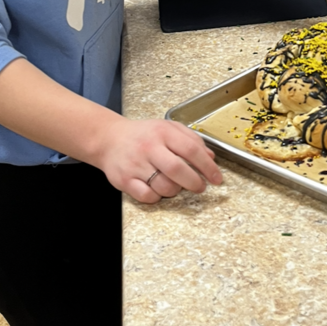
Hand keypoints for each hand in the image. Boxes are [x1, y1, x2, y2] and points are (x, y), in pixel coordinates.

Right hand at [94, 116, 221, 204]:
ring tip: (175, 185)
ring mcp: (136, 165)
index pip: (191, 150)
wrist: (109, 139)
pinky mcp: (124, 180)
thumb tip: (211, 157)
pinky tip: (157, 189)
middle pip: (178, 170)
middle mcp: (149, 148)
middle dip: (194, 183)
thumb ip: (191, 139)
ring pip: (164, 187)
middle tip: (200, 187)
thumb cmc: (143, 134)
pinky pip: (147, 197)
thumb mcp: (168, 128)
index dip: (208, 167)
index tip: (217, 178)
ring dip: (175, 191)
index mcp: (163, 132)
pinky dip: (157, 197)